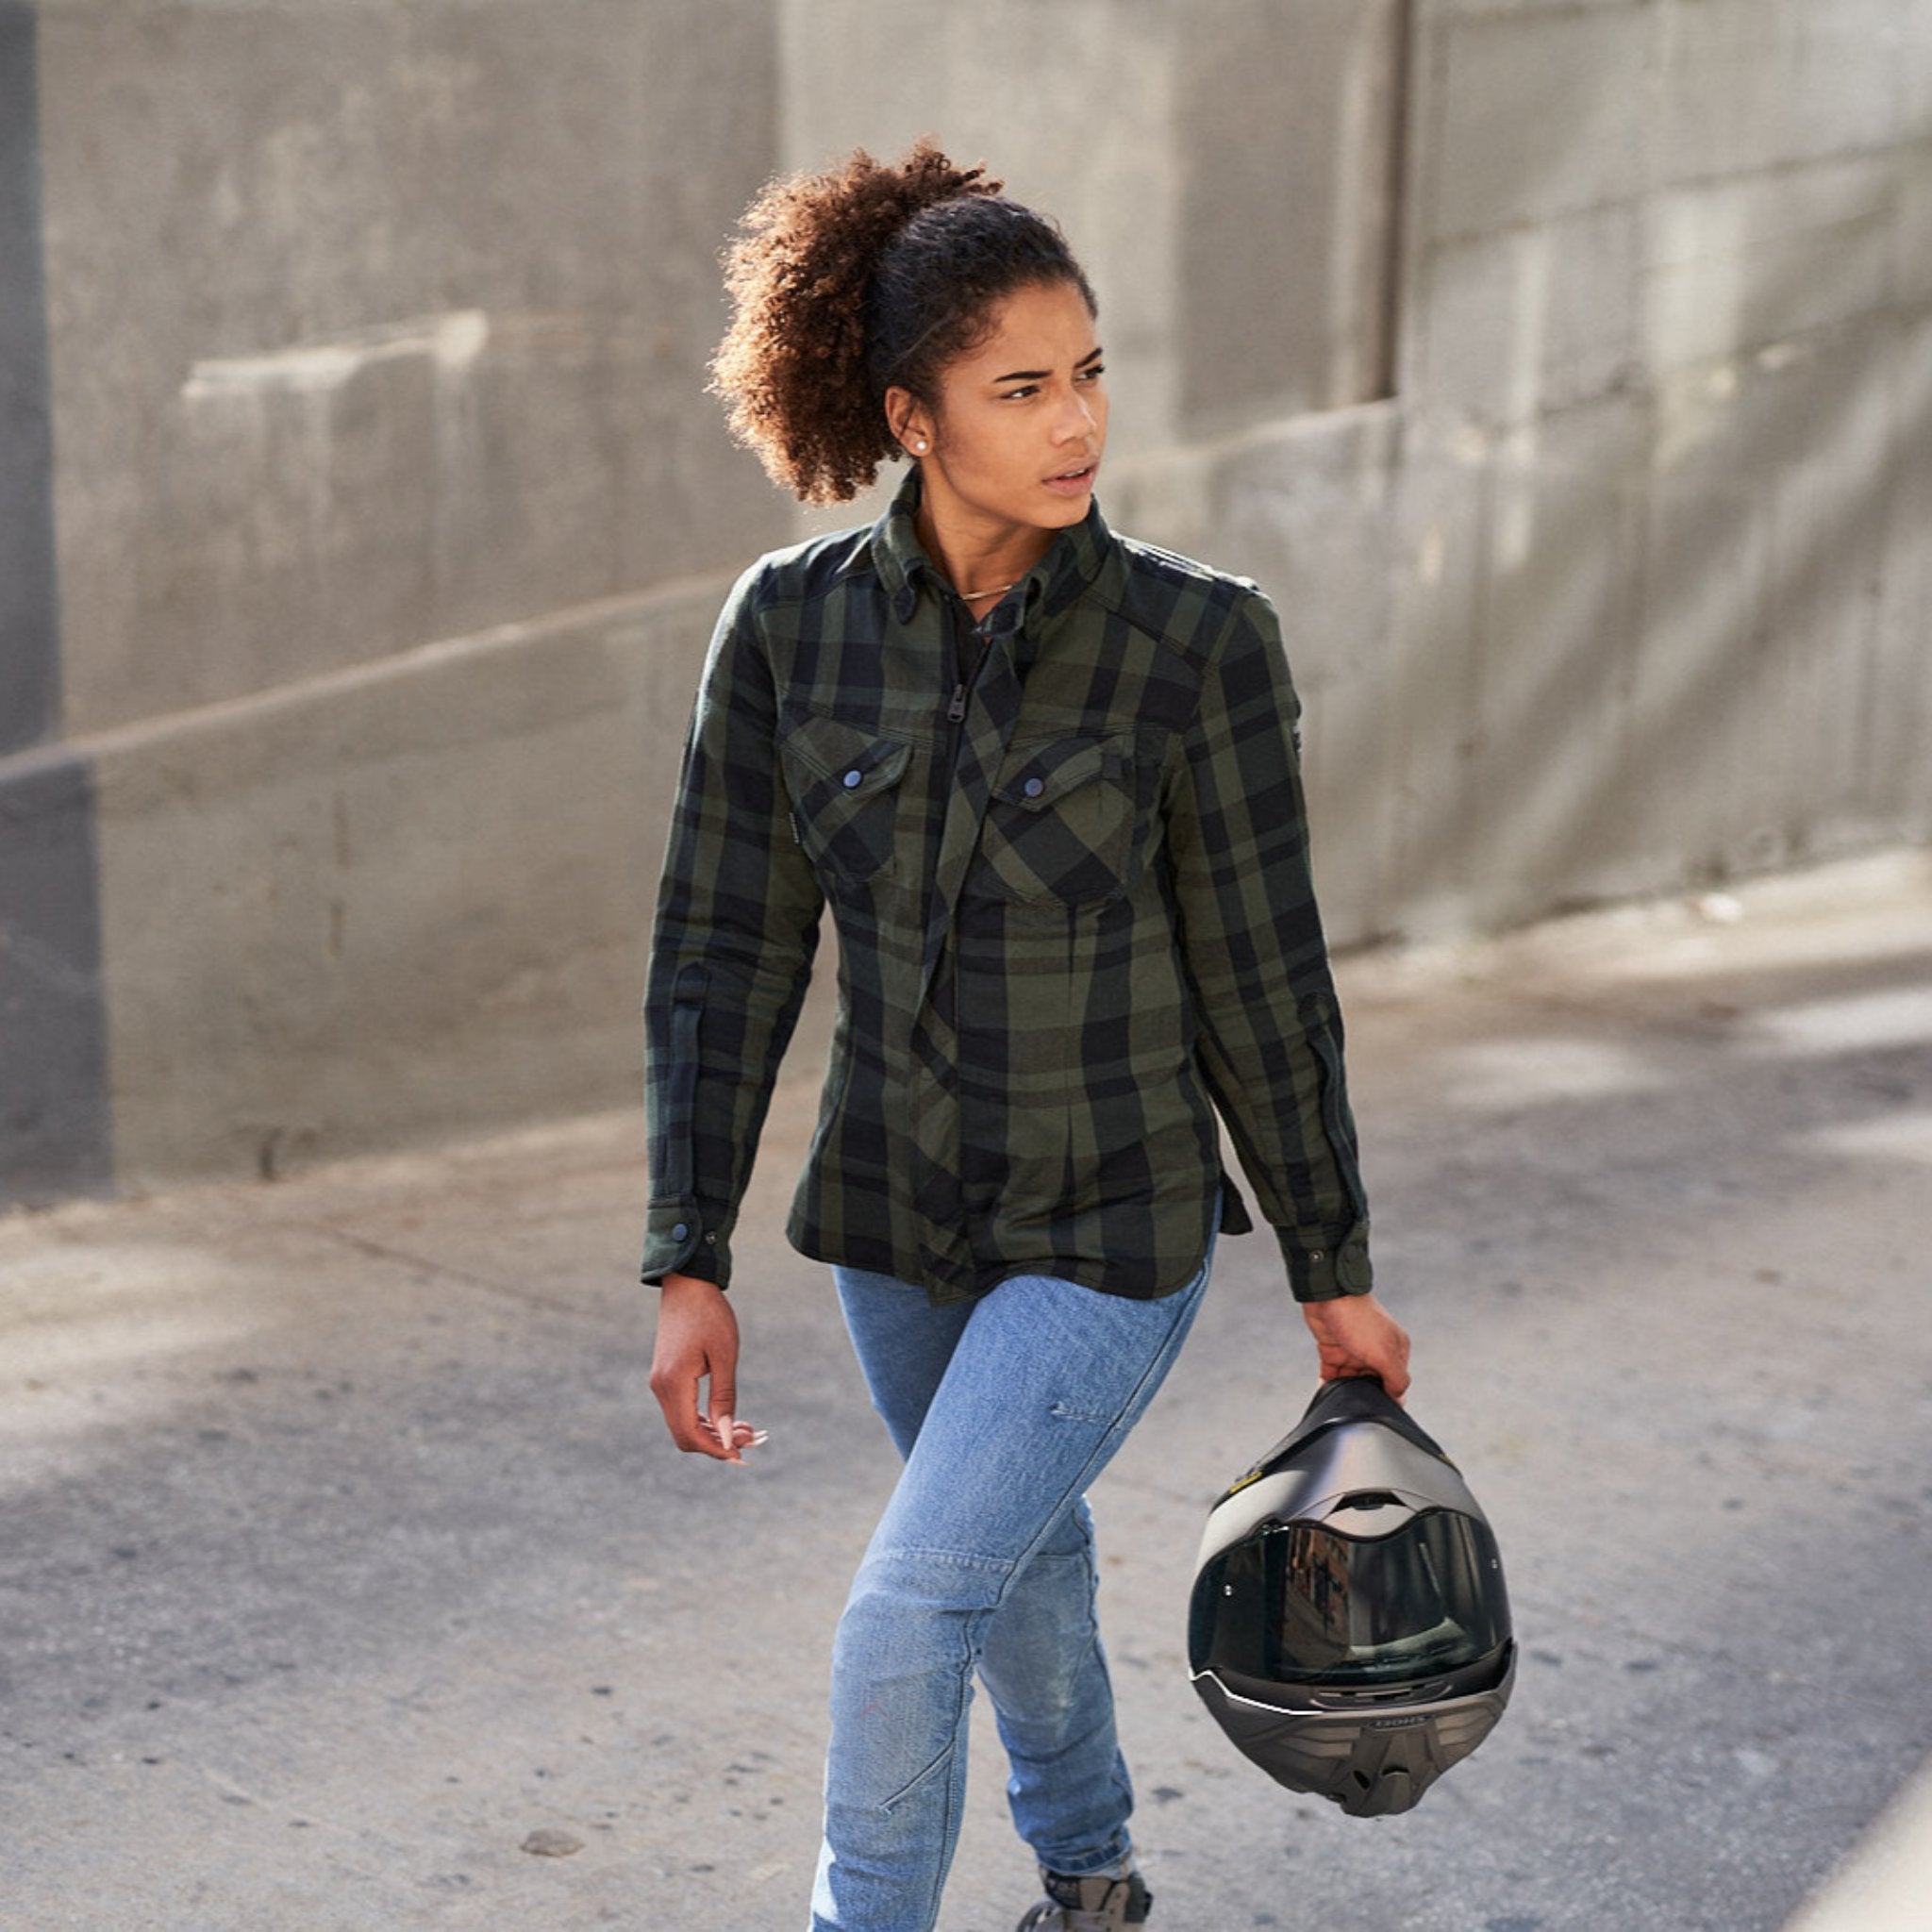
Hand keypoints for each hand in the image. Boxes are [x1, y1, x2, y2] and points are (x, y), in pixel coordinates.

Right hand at [648, 1272, 762, 1463]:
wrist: (687, 1285)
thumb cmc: (710, 1315)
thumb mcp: (725, 1355)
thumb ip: (724, 1397)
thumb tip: (727, 1435)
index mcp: (674, 1382)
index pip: (690, 1434)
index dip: (715, 1449)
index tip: (742, 1455)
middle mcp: (661, 1388)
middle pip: (684, 1436)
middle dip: (716, 1443)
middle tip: (751, 1438)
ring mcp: (660, 1383)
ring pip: (682, 1425)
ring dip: (711, 1432)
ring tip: (746, 1428)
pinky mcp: (665, 1377)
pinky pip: (681, 1410)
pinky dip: (703, 1419)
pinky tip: (727, 1416)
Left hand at [1301, 1292, 1410, 1400]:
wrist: (1328, 1296)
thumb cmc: (1359, 1318)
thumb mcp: (1385, 1353)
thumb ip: (1396, 1378)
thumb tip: (1399, 1399)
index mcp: (1395, 1349)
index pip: (1396, 1381)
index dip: (1388, 1395)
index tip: (1378, 1406)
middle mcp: (1375, 1351)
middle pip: (1372, 1383)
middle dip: (1364, 1394)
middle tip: (1356, 1403)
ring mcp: (1353, 1352)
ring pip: (1351, 1381)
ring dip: (1345, 1391)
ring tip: (1339, 1399)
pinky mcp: (1333, 1351)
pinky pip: (1331, 1375)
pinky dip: (1328, 1385)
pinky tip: (1325, 1393)